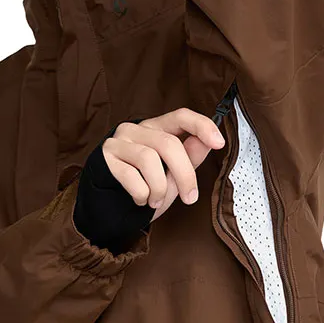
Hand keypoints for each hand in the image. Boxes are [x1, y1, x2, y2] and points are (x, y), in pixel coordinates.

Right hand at [103, 110, 225, 221]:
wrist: (109, 206)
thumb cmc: (144, 186)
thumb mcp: (172, 175)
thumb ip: (189, 158)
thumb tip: (207, 143)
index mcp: (156, 128)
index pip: (181, 116)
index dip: (202, 126)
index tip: (219, 143)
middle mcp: (135, 129)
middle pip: (169, 143)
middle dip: (185, 174)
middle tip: (190, 198)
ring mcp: (118, 142)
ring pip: (149, 160)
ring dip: (159, 188)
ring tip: (156, 201)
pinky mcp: (104, 159)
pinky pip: (131, 176)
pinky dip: (142, 194)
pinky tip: (140, 200)